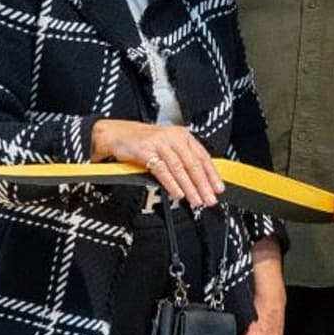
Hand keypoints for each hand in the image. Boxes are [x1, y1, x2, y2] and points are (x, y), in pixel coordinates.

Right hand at [94, 119, 222, 207]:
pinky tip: (178, 193)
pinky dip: (172, 184)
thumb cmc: (141, 141)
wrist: (115, 134)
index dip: (212, 174)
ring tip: (196, 200)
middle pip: (193, 164)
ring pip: (180, 168)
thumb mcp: (166, 146)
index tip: (218, 188)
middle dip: (203, 184)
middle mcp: (173, 137)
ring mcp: (160, 143)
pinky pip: (162, 170)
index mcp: (182, 135)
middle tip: (210, 199)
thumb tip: (199, 180)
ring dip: (190, 187)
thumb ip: (182, 159)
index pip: (202, 156)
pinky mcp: (146, 151)